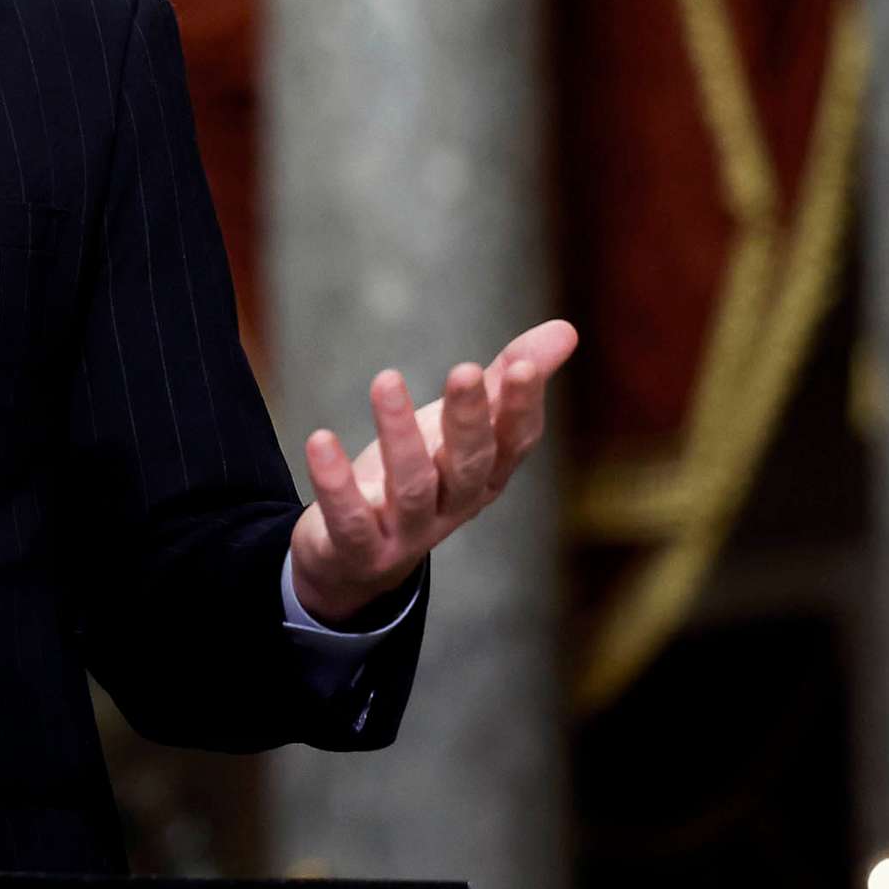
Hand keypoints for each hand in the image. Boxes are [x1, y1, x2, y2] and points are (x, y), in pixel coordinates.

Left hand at [287, 319, 575, 625]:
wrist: (357, 559)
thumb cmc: (421, 475)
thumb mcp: (459, 427)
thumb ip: (504, 382)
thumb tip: (568, 329)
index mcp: (485, 474)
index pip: (514, 441)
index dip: (521, 406)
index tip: (521, 364)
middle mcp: (454, 505)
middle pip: (469, 463)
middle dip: (469, 418)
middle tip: (464, 370)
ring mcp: (408, 532)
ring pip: (410, 486)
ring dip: (399, 434)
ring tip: (386, 380)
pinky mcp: (359, 548)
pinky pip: (350, 520)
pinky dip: (336, 484)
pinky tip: (320, 440)